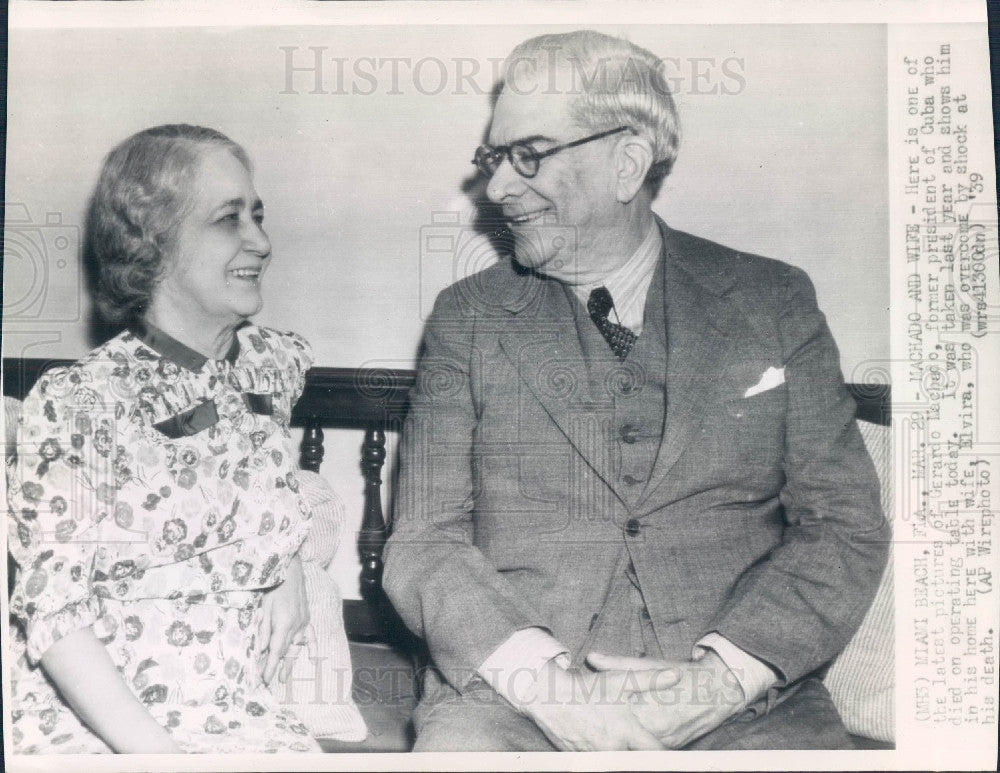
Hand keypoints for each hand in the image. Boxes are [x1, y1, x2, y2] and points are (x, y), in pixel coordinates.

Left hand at [258, 555, 308, 685]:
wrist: (290, 570)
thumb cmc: (273, 586)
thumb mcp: (263, 607)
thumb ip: (263, 630)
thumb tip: (260, 650)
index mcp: (283, 624)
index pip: (275, 651)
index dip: (269, 667)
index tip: (264, 679)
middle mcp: (296, 626)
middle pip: (285, 651)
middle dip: (277, 668)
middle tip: (270, 682)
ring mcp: (303, 622)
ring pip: (296, 646)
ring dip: (290, 662)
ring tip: (284, 676)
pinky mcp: (306, 617)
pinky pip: (311, 635)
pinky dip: (312, 647)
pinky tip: (313, 658)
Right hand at [519, 658, 677, 750]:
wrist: (550, 698)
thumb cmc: (588, 688)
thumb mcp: (621, 680)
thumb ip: (651, 680)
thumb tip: (675, 676)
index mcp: (626, 731)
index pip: (655, 754)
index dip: (667, 757)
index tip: (676, 757)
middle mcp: (612, 748)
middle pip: (636, 763)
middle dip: (642, 757)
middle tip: (647, 751)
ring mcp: (596, 756)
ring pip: (616, 764)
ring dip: (622, 756)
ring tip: (619, 743)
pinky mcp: (581, 760)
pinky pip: (597, 763)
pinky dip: (603, 756)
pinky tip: (602, 745)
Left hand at [586, 650, 745, 748]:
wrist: (718, 690)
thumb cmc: (682, 674)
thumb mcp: (648, 664)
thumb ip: (617, 663)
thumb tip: (592, 657)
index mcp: (642, 705)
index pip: (611, 716)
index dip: (595, 717)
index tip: (581, 715)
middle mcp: (653, 727)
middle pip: (622, 737)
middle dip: (607, 734)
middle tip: (590, 731)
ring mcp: (664, 739)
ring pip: (636, 747)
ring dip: (624, 743)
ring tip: (605, 739)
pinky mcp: (673, 745)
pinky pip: (652, 750)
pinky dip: (641, 746)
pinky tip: (631, 743)